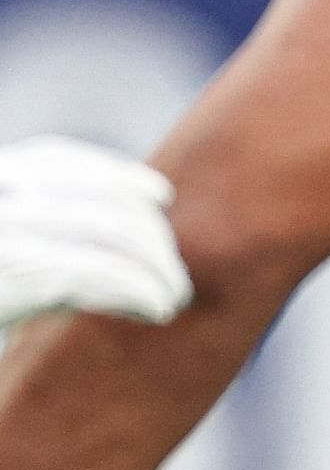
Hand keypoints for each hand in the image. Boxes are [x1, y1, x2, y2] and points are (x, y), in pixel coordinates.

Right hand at [0, 138, 190, 332]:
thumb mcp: (4, 269)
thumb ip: (33, 240)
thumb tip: (117, 231)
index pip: (48, 160)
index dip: (110, 172)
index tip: (159, 194)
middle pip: (90, 197)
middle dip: (145, 233)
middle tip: (173, 275)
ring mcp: (0, 239)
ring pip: (105, 232)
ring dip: (154, 266)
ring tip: (172, 298)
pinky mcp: (10, 277)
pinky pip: (94, 274)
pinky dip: (138, 290)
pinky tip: (156, 310)